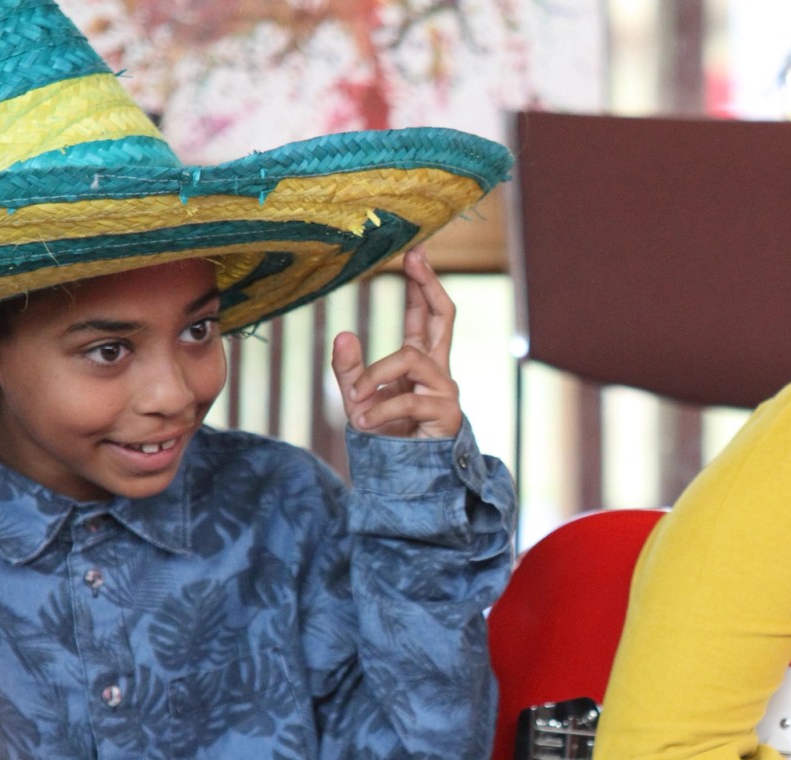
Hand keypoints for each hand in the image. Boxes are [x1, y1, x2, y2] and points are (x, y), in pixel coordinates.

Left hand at [331, 246, 463, 438]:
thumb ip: (349, 370)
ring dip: (376, 377)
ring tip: (355, 402)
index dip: (421, 284)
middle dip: (429, 285)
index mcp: (419, 362)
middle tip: (415, 259)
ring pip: (410, 358)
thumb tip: (345, 334)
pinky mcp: (445, 412)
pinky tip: (365, 422)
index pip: (424, 316)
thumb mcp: (358, 399)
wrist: (404, 475)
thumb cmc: (387, 437)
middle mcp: (437, 370)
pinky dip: (380, 408)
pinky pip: (406, 398)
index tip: (414, 253)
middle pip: (443, 317)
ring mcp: (444, 389)